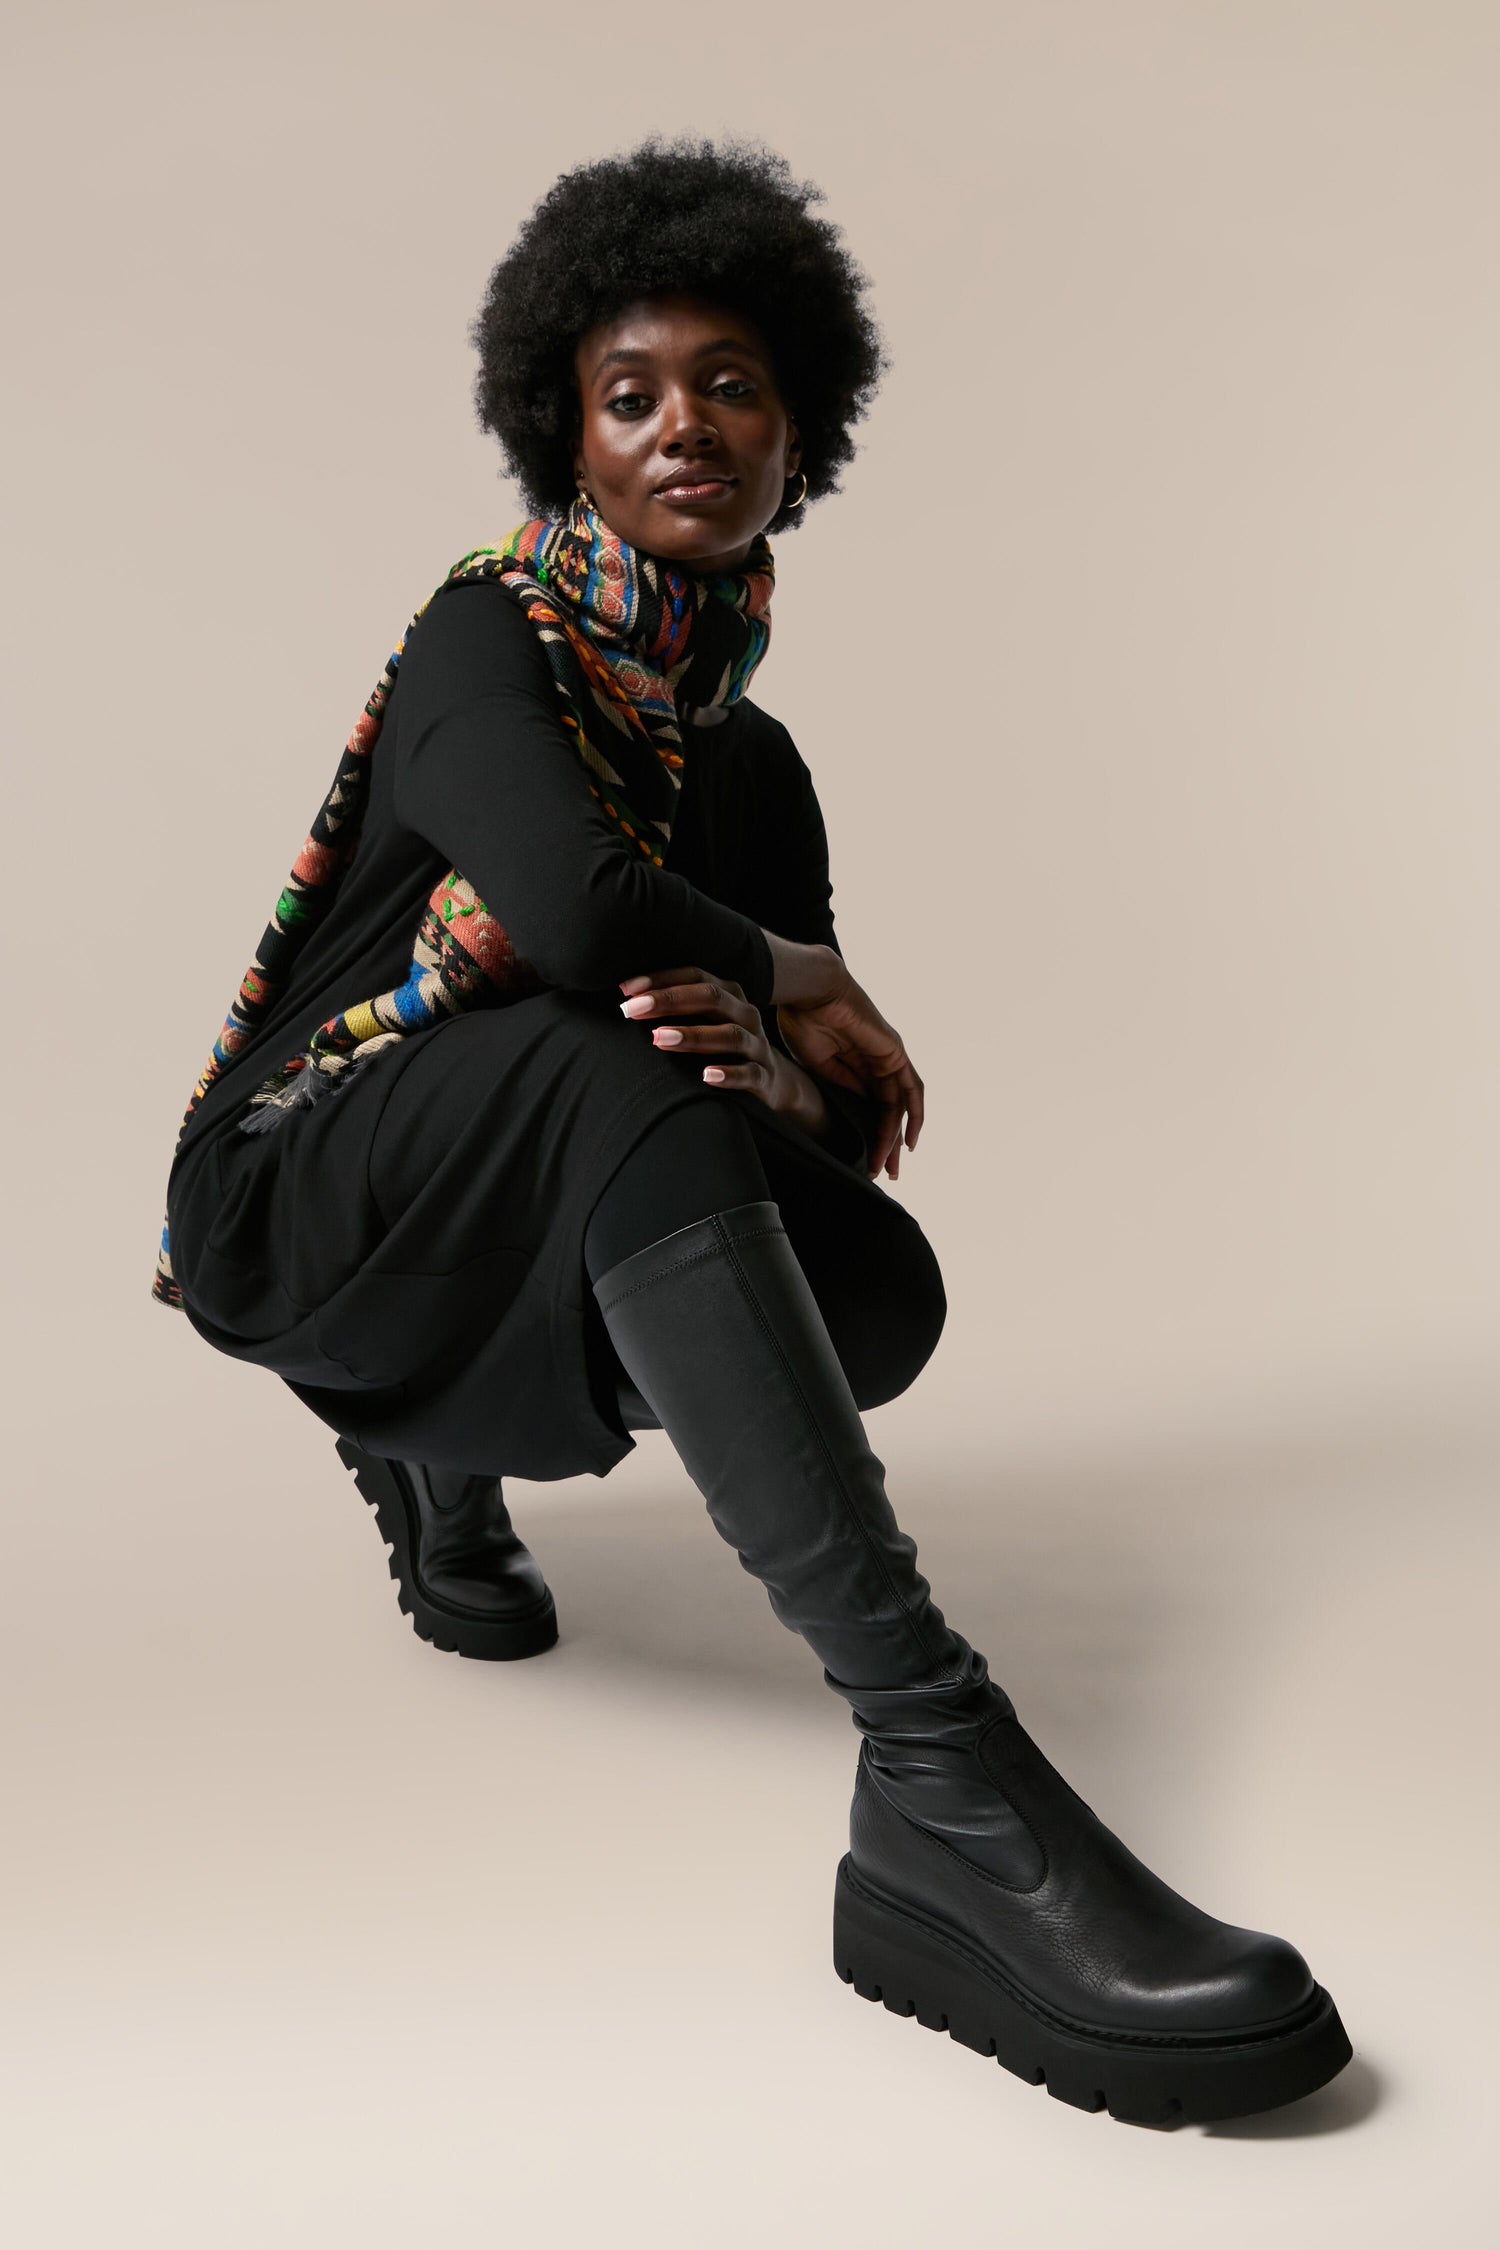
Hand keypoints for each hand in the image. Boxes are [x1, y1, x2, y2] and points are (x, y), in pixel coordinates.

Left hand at [619, 968, 830, 1140]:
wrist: (772, 1081)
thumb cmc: (722, 1047)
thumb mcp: (705, 1021)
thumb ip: (675, 1008)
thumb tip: (625, 998)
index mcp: (728, 995)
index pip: (695, 977)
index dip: (661, 979)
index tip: (625, 989)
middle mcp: (744, 1014)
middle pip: (711, 998)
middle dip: (670, 1001)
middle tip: (632, 1010)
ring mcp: (757, 1045)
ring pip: (730, 1035)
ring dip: (693, 1035)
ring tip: (659, 1039)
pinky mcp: (763, 1076)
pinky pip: (749, 1073)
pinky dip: (729, 1074)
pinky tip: (706, 1076)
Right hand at [761, 945, 923, 1182]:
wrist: (810, 992)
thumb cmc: (803, 1020)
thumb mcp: (818, 1064)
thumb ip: (838, 1084)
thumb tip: (853, 1107)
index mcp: (853, 1063)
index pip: (868, 1105)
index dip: (869, 1133)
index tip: (866, 1160)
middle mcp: (874, 1061)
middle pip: (887, 1110)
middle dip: (887, 1143)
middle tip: (886, 1173)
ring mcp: (887, 1057)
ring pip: (898, 1106)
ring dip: (896, 1138)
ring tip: (891, 1166)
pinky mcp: (895, 1054)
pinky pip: (910, 1091)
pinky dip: (914, 1116)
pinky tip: (909, 1141)